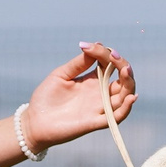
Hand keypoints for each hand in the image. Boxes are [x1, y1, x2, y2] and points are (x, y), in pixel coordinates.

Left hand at [20, 44, 135, 152]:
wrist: (34, 122)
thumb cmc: (46, 99)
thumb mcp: (61, 74)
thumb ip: (78, 63)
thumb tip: (96, 44)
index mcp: (92, 81)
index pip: (109, 65)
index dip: (105, 54)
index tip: (89, 47)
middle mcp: (99, 94)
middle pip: (123, 80)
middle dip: (123, 65)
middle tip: (114, 56)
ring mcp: (99, 108)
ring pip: (125, 96)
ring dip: (129, 83)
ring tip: (125, 71)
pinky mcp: (95, 122)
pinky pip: (116, 117)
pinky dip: (126, 108)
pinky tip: (131, 97)